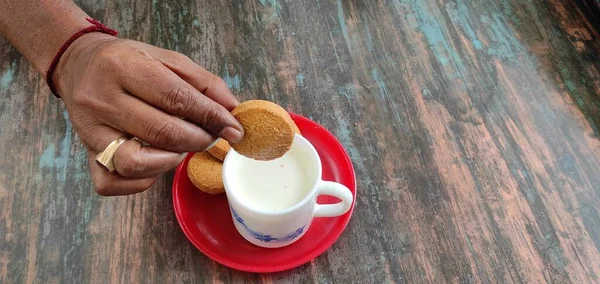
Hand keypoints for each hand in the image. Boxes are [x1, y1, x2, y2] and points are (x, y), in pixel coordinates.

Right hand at [52, 33, 243, 195]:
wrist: (78, 65)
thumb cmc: (129, 63)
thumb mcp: (167, 58)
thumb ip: (203, 82)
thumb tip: (233, 110)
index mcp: (124, 67)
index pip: (176, 98)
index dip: (211, 116)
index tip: (234, 129)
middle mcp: (102, 100)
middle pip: (161, 132)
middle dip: (199, 140)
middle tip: (212, 137)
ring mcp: (91, 131)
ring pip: (136, 162)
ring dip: (172, 160)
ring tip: (183, 147)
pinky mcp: (86, 154)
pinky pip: (114, 182)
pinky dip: (143, 180)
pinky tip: (157, 162)